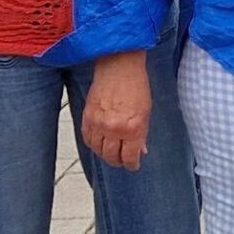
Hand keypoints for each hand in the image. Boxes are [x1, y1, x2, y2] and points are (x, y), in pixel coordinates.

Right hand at [83, 51, 152, 169]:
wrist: (119, 67)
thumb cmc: (136, 86)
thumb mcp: (146, 113)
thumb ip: (142, 134)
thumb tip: (140, 151)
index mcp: (133, 128)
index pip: (129, 157)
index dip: (132, 165)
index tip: (133, 165)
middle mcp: (114, 129)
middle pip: (111, 157)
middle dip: (118, 161)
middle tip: (122, 160)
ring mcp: (99, 123)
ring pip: (98, 150)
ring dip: (105, 154)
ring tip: (111, 153)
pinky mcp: (87, 117)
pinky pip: (87, 139)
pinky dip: (93, 144)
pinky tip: (99, 143)